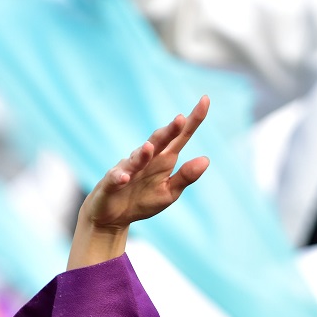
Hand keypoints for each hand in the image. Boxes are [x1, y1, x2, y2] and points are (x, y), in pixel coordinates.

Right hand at [68, 96, 209, 268]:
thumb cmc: (142, 201)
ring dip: (142, 154)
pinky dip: (119, 178)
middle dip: (168, 131)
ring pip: (135, 159)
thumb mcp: (169, 192)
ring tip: (150, 147)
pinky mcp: (110, 184)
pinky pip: (114, 179)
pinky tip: (124, 177)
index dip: (193, 120)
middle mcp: (146, 159)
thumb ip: (186, 177)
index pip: (180, 137)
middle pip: (159, 142)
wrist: (112, 217)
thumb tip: (206, 159)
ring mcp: (127, 170)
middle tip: (180, 119)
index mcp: (164, 160)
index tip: (206, 99)